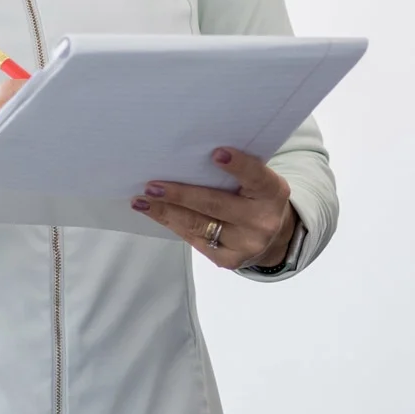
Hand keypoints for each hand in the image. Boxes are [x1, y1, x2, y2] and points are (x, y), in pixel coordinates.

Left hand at [132, 148, 297, 270]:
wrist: (272, 238)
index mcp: (272, 193)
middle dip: (180, 195)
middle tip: (152, 186)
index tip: (217, 153)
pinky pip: (194, 239)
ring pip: (198, 225)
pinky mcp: (228, 260)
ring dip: (166, 211)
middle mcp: (262, 221)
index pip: (256, 176)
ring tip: (142, 201)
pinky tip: (156, 214)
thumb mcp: (256, 182)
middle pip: (215, 205)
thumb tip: (186, 162)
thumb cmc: (256, 198)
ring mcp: (245, 244)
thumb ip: (235, 174)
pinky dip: (173, 224)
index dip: (238, 166)